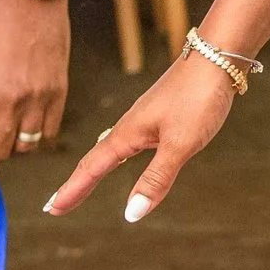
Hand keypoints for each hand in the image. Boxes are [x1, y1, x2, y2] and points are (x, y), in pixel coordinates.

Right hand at [43, 45, 238, 222]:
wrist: (218, 54)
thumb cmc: (198, 97)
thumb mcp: (179, 144)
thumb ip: (156, 178)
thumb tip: (131, 215)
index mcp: (128, 133)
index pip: (91, 168)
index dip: (72, 190)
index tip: (51, 209)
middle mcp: (131, 125)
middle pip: (96, 159)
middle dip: (77, 183)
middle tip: (57, 204)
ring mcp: (146, 118)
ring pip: (113, 149)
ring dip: (95, 169)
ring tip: (84, 183)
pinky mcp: (162, 113)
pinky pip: (131, 142)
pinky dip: (119, 157)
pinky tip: (126, 156)